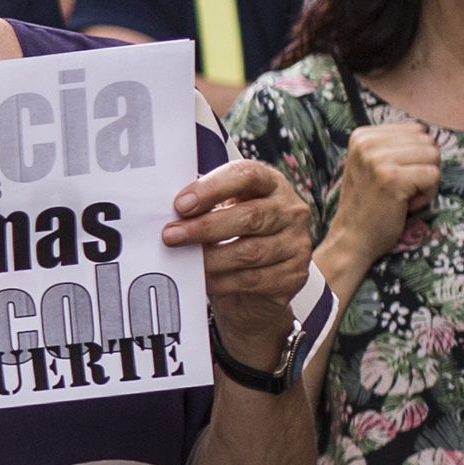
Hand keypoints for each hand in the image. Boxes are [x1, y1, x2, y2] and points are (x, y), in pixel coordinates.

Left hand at [161, 157, 314, 339]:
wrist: (254, 289)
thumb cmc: (231, 240)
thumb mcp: (220, 215)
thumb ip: (202, 208)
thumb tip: (166, 212)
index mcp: (271, 184)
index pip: (247, 175)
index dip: (213, 188)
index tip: (180, 204)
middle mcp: (291, 210)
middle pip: (249, 216)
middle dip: (204, 227)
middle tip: (170, 235)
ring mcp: (297, 243)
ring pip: (250, 251)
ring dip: (210, 258)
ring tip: (183, 261)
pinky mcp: (294, 275)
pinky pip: (252, 279)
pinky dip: (222, 281)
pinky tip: (203, 281)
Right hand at [318, 118, 440, 292]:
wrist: (352, 240)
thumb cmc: (370, 205)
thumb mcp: (373, 165)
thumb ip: (395, 146)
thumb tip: (430, 134)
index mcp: (361, 136)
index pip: (417, 130)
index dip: (414, 157)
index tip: (392, 178)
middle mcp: (366, 143)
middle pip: (427, 141)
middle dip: (422, 168)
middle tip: (398, 189)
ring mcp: (377, 160)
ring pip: (433, 156)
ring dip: (425, 181)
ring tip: (401, 196)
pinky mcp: (392, 178)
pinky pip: (433, 175)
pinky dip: (427, 195)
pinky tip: (405, 205)